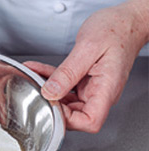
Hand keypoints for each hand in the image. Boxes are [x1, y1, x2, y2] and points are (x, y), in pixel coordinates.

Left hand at [25, 0, 148, 132]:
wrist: (124, 20)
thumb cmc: (116, 29)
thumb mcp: (88, 48)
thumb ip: (68, 72)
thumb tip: (51, 92)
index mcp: (106, 89)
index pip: (90, 121)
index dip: (69, 120)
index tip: (52, 105)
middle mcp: (100, 93)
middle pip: (75, 116)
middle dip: (53, 105)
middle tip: (38, 90)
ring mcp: (91, 89)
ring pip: (65, 101)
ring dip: (47, 91)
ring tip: (34, 77)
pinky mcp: (83, 82)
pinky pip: (64, 87)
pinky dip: (49, 79)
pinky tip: (38, 70)